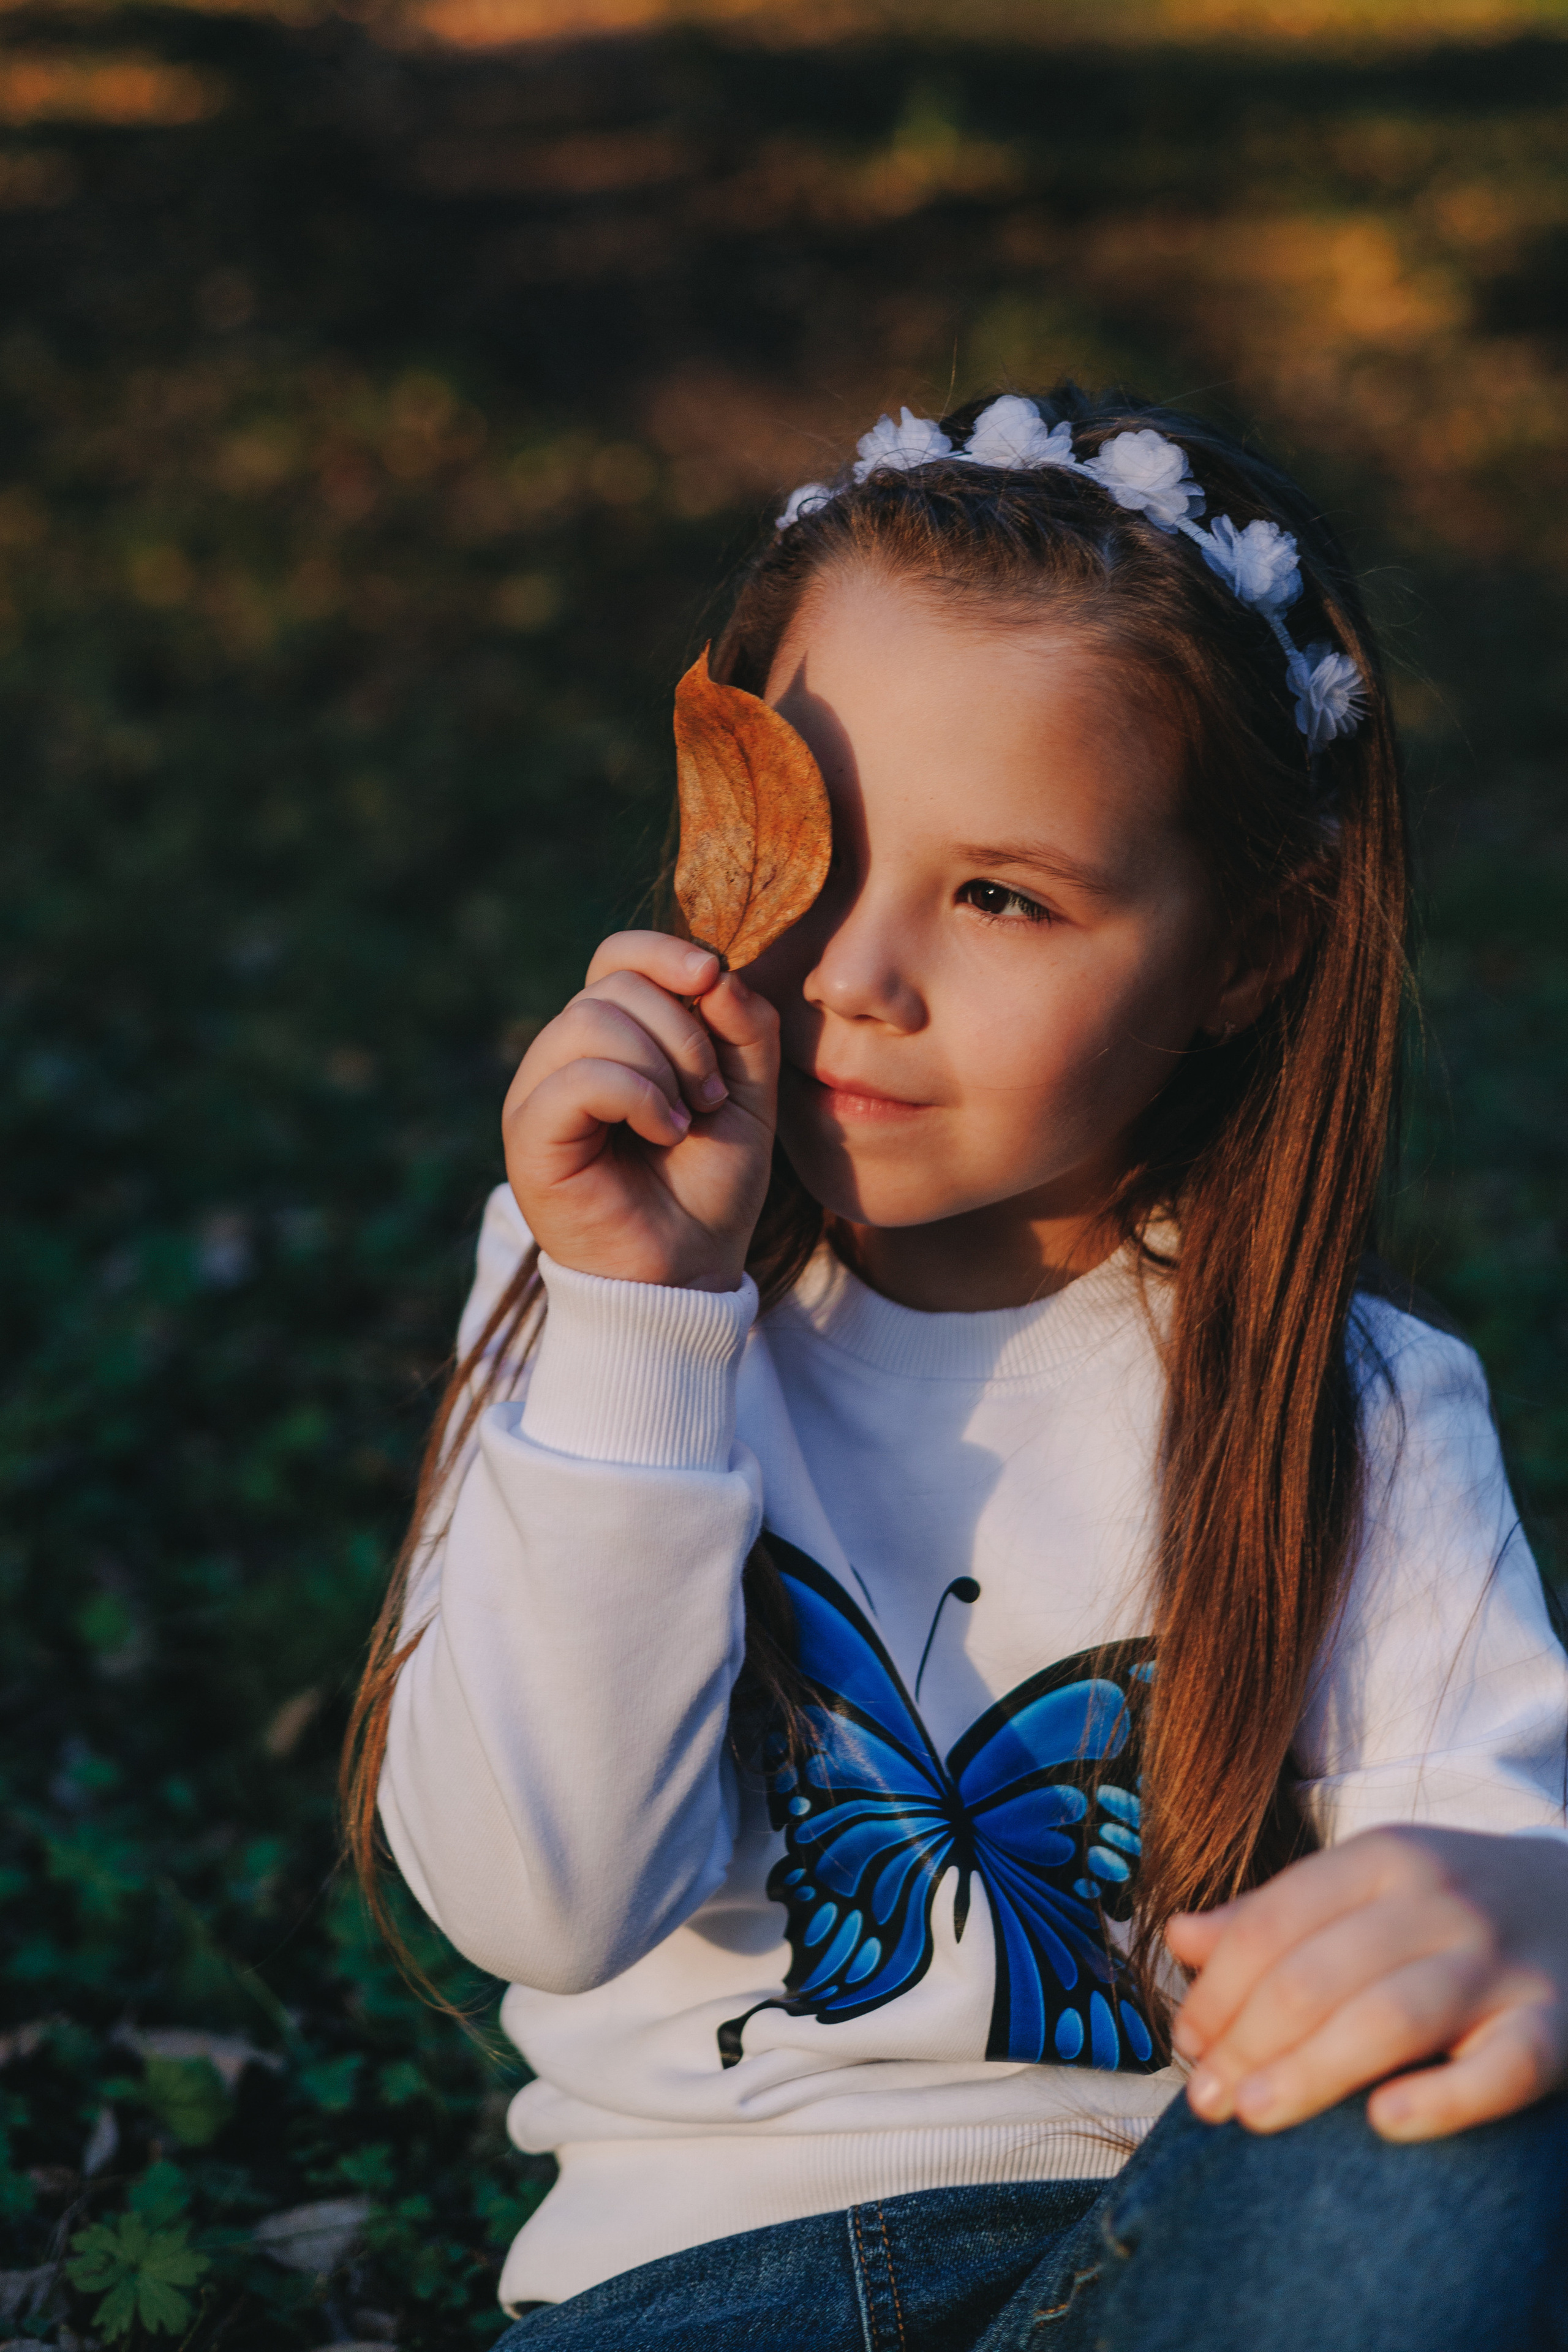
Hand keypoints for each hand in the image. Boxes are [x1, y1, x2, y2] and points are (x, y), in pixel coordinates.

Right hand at [503, 930, 778, 1292]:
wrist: (688, 1271)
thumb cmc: (710, 1186)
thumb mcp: (749, 1094)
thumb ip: (744, 1026)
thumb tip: (713, 973)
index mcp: (609, 1038)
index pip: (617, 957)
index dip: (664, 952)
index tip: (711, 978)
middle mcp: (563, 1057)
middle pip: (613, 985)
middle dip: (683, 1032)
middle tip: (711, 1096)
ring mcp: (538, 1094)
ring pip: (591, 1021)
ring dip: (663, 1065)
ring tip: (687, 1121)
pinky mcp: (528, 1136)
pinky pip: (580, 1076)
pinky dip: (638, 1096)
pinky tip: (664, 1133)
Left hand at [1166, 1825, 1567, 2141]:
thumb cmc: (1451, 1907)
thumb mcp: (1369, 1884)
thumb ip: (1277, 1913)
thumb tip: (1180, 1938)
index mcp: (1383, 1858)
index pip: (1275, 1922)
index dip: (1218, 1989)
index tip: (1187, 2044)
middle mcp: (1439, 1902)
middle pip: (1318, 1974)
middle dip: (1247, 2040)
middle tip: (1207, 2101)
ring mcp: (1501, 1964)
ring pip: (1390, 2017)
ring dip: (1311, 2070)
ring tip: (1255, 2115)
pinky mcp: (1557, 2027)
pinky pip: (1501, 2070)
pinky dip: (1443, 2099)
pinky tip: (1384, 2124)